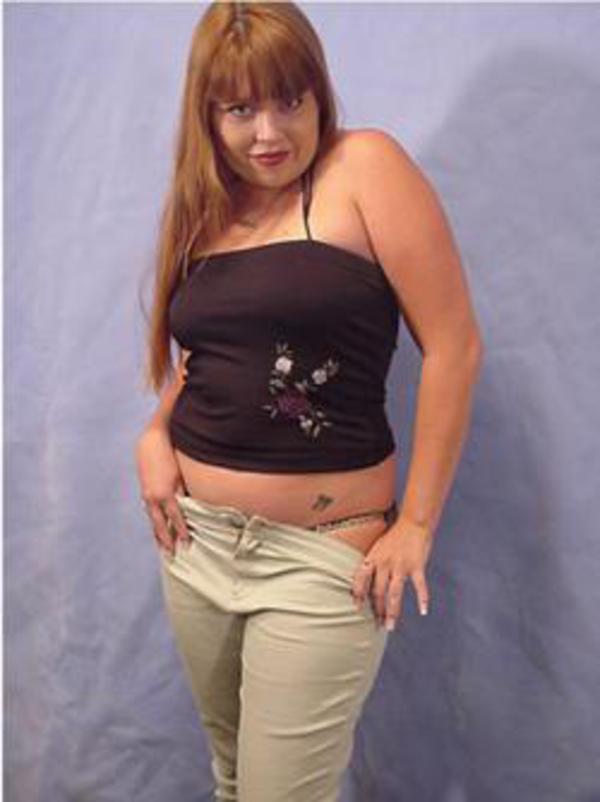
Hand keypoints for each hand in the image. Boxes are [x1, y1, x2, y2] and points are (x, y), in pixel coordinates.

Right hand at [135, 426, 190, 556]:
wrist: (152, 441)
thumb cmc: (172, 455)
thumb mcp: (181, 474)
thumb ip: (184, 492)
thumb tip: (191, 508)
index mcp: (165, 494)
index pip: (175, 519)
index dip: (181, 532)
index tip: (186, 545)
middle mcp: (153, 497)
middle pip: (160, 525)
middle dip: (166, 541)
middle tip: (171, 556)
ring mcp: (147, 495)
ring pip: (152, 519)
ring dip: (158, 533)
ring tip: (162, 547)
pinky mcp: (145, 490)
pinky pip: (150, 510)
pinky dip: (154, 521)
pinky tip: (158, 527)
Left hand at [351, 515, 433, 629]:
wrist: (413, 523)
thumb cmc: (394, 537)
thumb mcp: (377, 548)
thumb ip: (371, 564)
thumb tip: (363, 585)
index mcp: (373, 558)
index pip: (360, 579)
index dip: (358, 595)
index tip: (357, 609)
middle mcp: (384, 563)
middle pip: (377, 592)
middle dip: (377, 611)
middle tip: (378, 625)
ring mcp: (400, 565)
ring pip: (394, 593)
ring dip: (392, 612)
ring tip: (391, 626)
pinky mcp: (417, 566)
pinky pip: (419, 585)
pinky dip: (422, 598)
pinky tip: (423, 611)